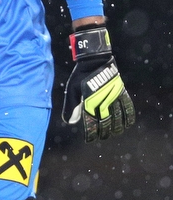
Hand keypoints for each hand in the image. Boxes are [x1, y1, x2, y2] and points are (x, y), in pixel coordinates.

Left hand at [62, 26, 134, 141]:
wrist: (94, 59)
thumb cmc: (80, 75)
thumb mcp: (71, 90)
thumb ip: (71, 106)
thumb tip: (71, 122)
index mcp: (88, 102)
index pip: (90, 122)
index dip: (91, 133)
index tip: (90, 139)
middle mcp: (102, 101)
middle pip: (105, 122)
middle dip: (103, 132)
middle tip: (102, 137)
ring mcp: (112, 96)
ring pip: (117, 116)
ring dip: (116, 127)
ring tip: (115, 133)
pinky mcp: (120, 91)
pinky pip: (127, 105)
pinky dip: (129, 115)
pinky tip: (128, 123)